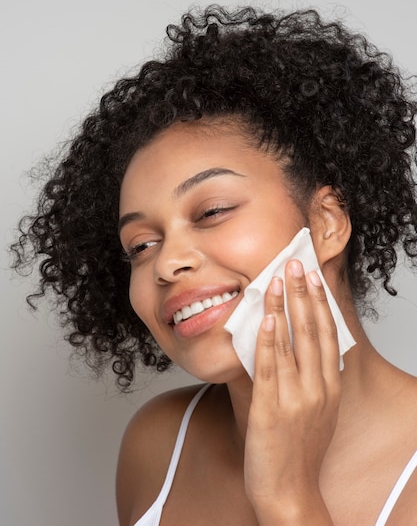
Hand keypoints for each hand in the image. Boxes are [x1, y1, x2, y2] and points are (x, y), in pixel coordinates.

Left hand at [244, 261, 340, 524]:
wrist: (289, 492)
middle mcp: (317, 388)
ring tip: (277, 277)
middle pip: (312, 330)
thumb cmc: (300, 450)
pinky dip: (268, 338)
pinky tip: (265, 316)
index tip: (312, 277)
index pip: (328, 334)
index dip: (320, 302)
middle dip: (303, 293)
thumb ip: (313, 378)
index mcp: (329, 387)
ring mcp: (295, 397)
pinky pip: (269, 366)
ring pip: (291, 341)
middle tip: (295, 264)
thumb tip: (301, 347)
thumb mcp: (317, 411)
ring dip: (284, 305)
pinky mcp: (270, 407)